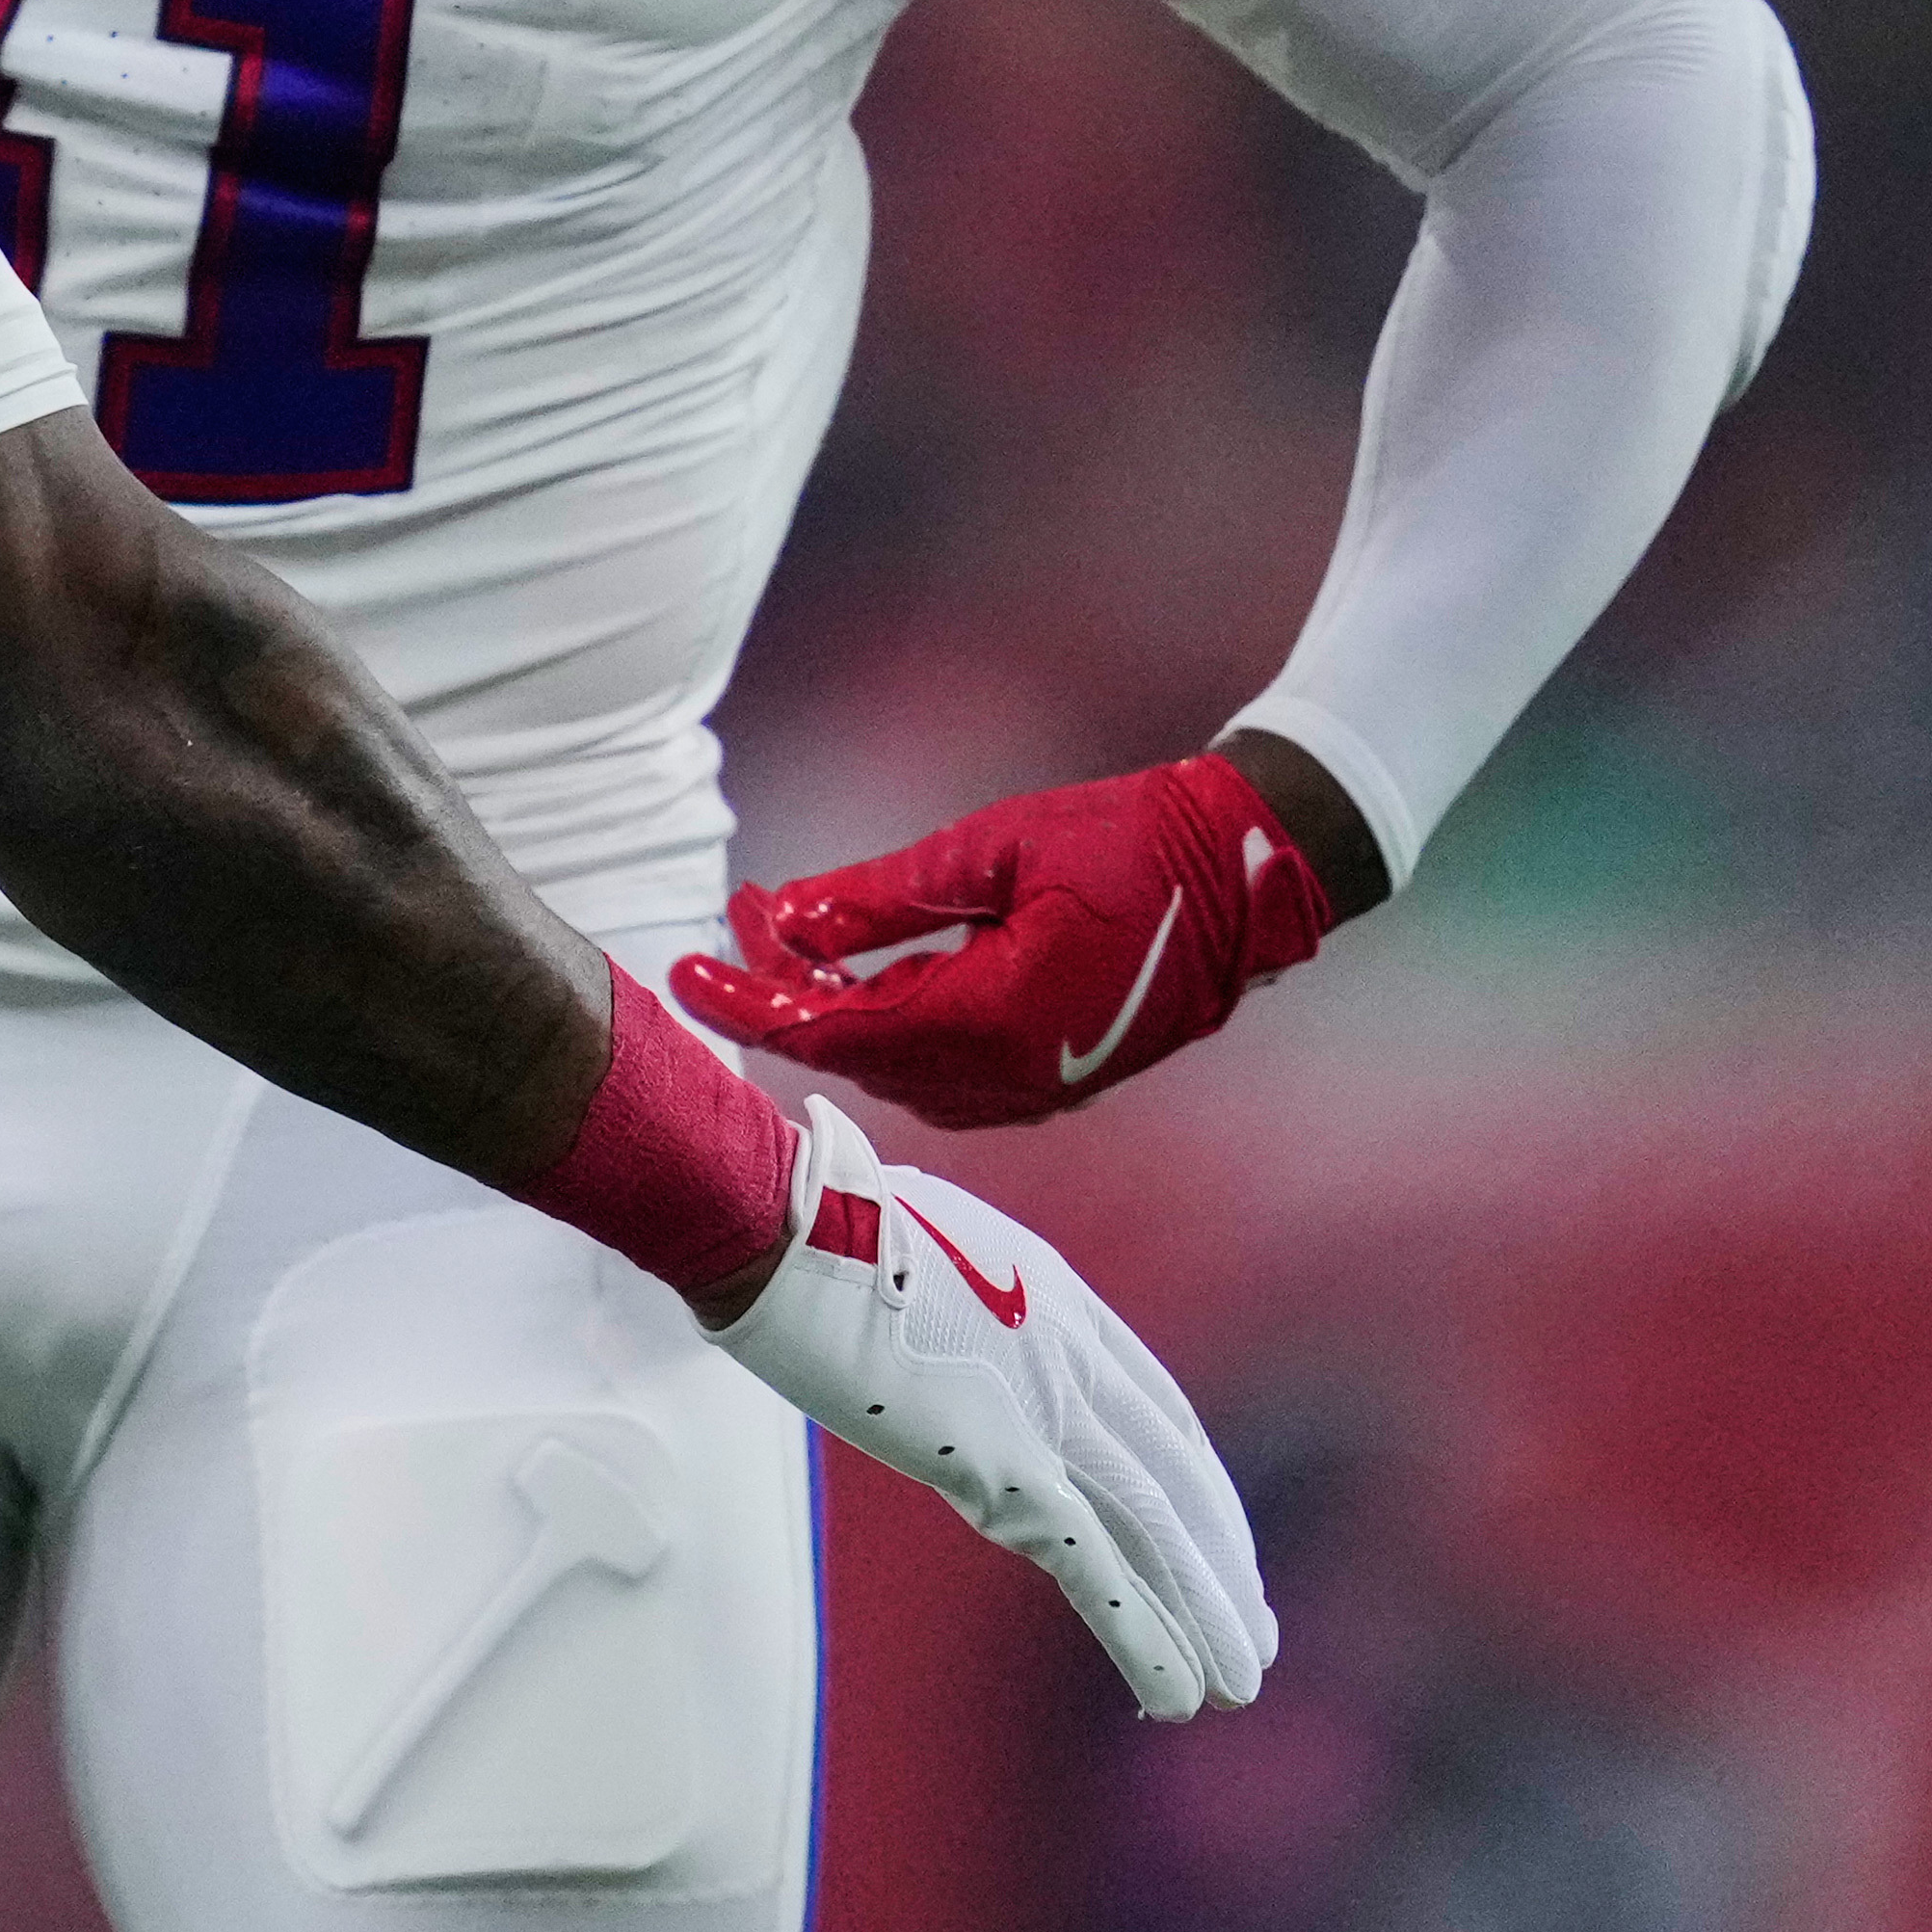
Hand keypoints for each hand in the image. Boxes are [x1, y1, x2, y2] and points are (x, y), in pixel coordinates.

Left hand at [675, 747, 1337, 1127]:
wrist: (1249, 874)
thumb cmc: (1130, 842)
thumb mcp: (990, 852)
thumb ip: (882, 901)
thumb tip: (786, 923)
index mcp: (995, 1025)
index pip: (834, 1033)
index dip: (749, 1005)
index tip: (682, 971)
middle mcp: (1011, 1079)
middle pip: (856, 1056)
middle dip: (781, 994)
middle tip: (732, 924)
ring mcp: (1035, 1088)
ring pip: (894, 1068)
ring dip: (829, 1007)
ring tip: (779, 932)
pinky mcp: (1049, 1077)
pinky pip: (939, 1069)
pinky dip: (883, 1024)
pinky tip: (852, 970)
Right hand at [701, 1093, 1272, 1717]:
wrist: (787, 1221)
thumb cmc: (814, 1213)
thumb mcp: (918, 1235)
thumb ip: (950, 1285)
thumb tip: (919, 1296)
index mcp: (1059, 1298)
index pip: (1157, 1411)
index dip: (1195, 1485)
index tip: (1217, 1540)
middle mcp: (1073, 1356)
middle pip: (1174, 1478)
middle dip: (1219, 1563)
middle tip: (1252, 1634)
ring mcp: (1045, 1410)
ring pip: (1156, 1532)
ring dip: (1205, 1615)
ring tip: (1237, 1686)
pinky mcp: (1001, 1465)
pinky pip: (1096, 1567)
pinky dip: (1145, 1634)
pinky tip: (1181, 1692)